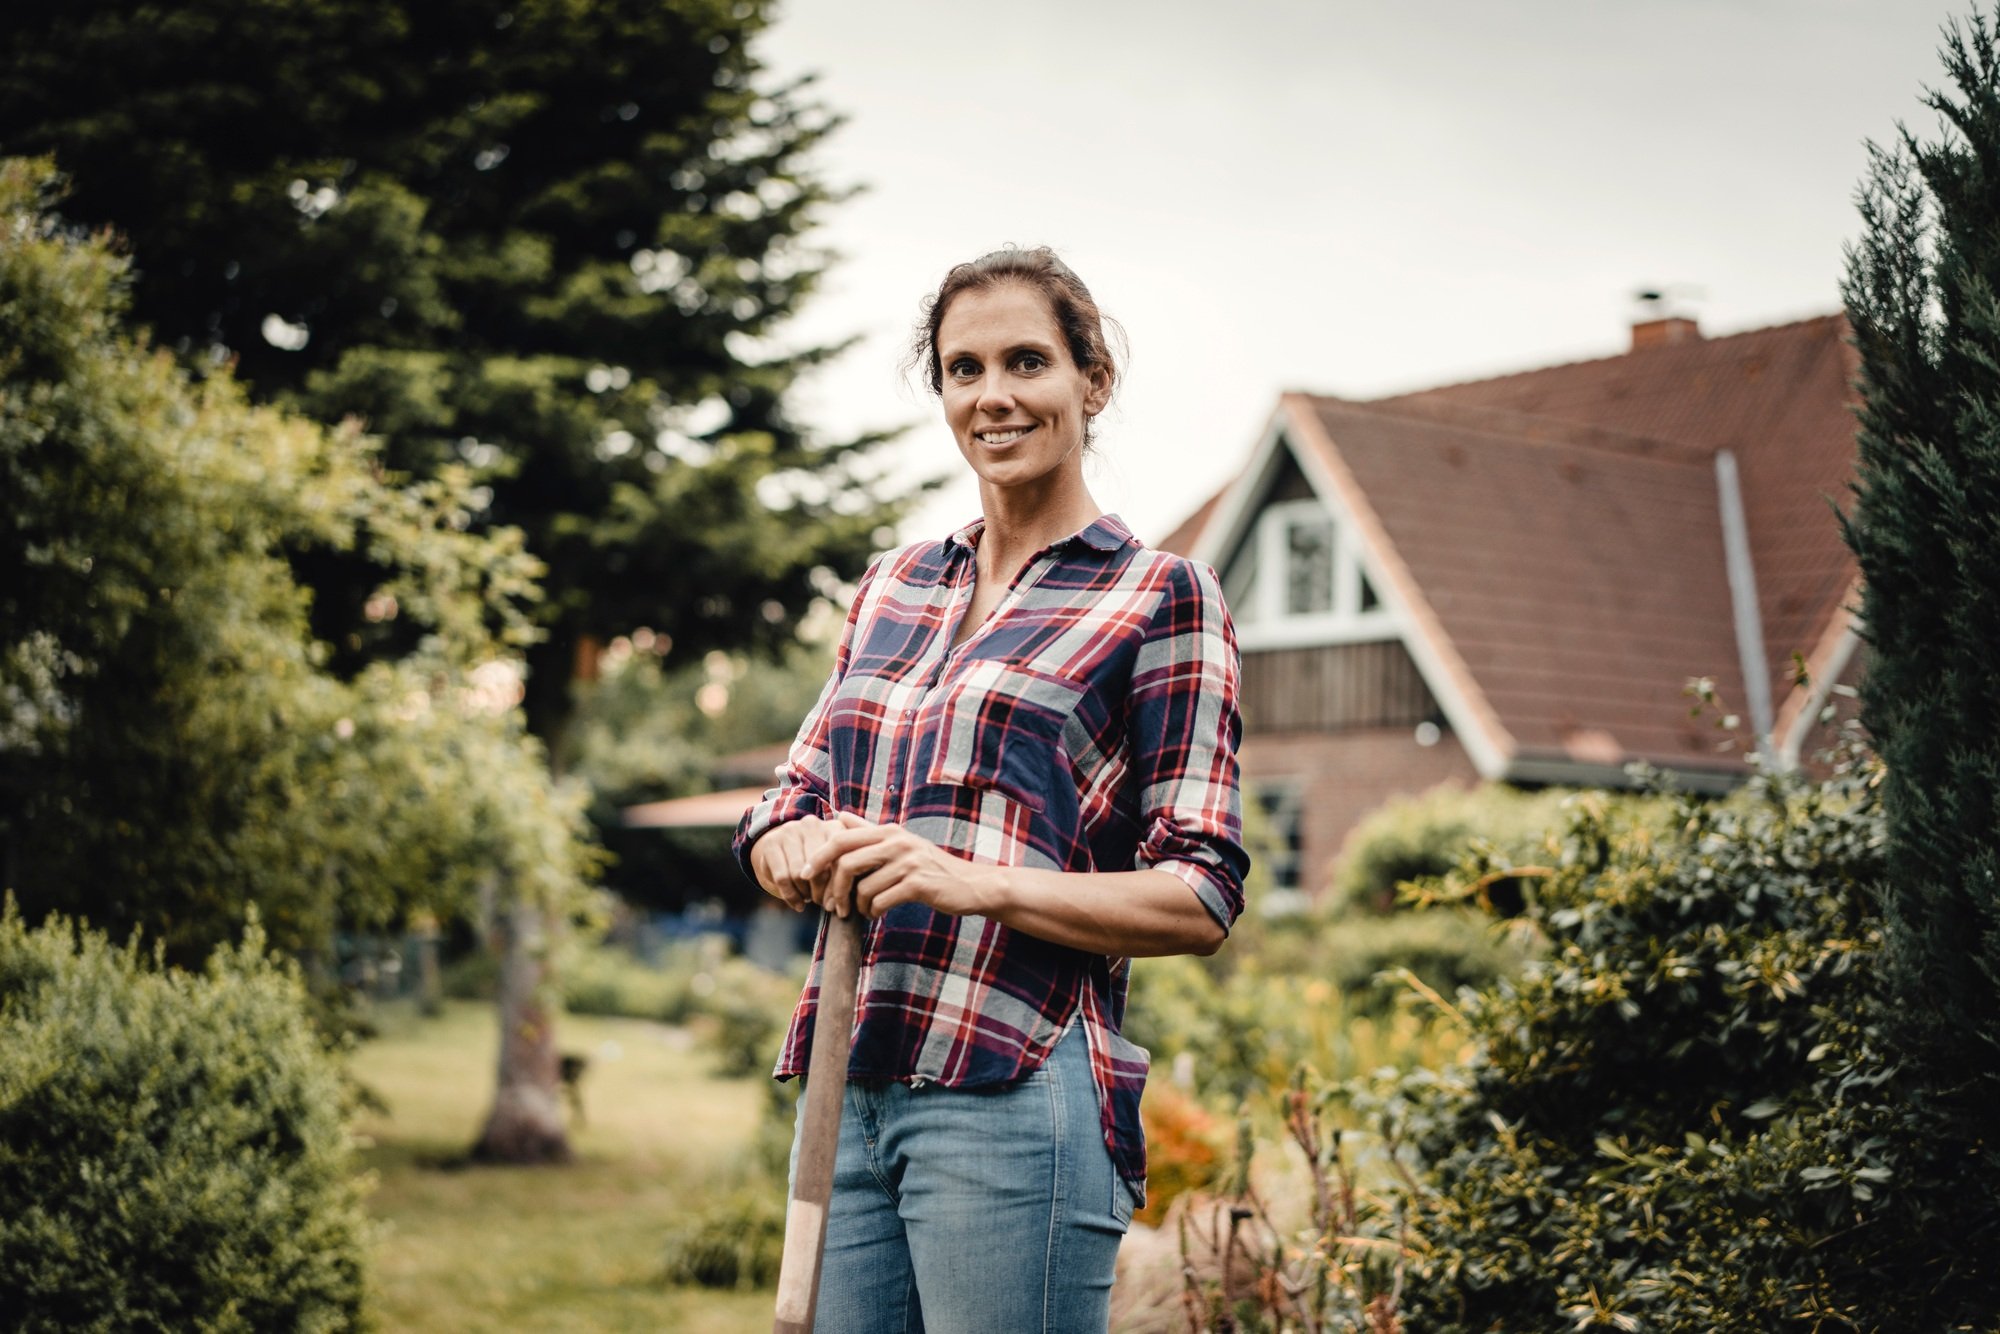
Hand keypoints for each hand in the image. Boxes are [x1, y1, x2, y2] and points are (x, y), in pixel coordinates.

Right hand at [747, 815, 839, 911]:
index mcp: (833, 827)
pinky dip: (790, 896)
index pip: (839, 860)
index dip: (838, 885)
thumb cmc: (819, 863)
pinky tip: (797, 903)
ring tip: (809, 899)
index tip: (837, 901)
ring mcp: (789, 831)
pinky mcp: (771, 842)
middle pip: (819, 868)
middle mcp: (812, 824)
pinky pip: (782, 877)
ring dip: (805, 894)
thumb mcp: (834, 865)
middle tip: (822, 903)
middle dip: (821, 892)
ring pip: (798, 874)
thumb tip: (835, 904)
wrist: (785, 851)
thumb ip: (840, 877)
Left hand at [803, 811, 1000, 920]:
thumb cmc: (929, 867)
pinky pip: (880, 901)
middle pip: (846, 862)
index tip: (805, 875)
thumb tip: (839, 815)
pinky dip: (873, 912)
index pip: (841, 837)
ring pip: (863, 887)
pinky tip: (877, 914)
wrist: (970, 885)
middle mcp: (897, 842)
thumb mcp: (900, 844)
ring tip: (862, 911)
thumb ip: (869, 831)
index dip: (818, 856)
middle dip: (833, 889)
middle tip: (832, 907)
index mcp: (889, 831)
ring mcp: (909, 862)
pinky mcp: (918, 884)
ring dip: (856, 906)